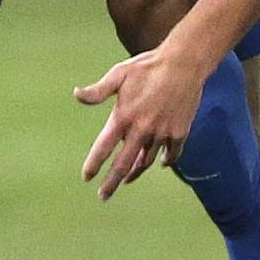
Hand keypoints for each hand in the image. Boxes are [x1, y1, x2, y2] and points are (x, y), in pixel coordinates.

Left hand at [75, 46, 204, 200]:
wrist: (184, 63)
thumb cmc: (147, 66)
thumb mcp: (118, 75)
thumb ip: (97, 91)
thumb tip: (76, 94)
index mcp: (123, 117)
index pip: (103, 148)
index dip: (94, 165)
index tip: (87, 178)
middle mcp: (142, 129)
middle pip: (124, 165)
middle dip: (112, 183)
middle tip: (103, 196)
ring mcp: (162, 133)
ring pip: (147, 161)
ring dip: (136, 172)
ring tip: (127, 179)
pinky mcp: (180, 132)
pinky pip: (171, 154)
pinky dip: (165, 161)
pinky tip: (160, 163)